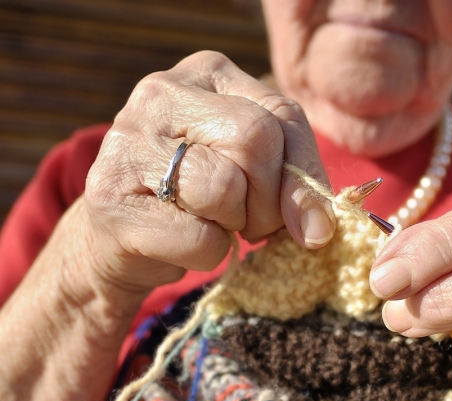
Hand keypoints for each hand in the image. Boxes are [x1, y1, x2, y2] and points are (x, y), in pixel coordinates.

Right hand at [84, 51, 334, 291]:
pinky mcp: (109, 200)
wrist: (121, 240)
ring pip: (224, 187)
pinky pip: (198, 237)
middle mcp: (162, 93)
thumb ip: (294, 180)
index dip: (305, 175)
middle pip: (255, 139)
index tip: (311, 220)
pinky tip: (183, 243)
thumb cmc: (202, 199)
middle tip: (251, 223)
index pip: (284, 115)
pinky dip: (207, 254)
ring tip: (214, 225)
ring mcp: (128, 142)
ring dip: (235, 226)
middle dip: (269, 200)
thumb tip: (320, 228)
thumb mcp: (257, 171)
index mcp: (208, 73)